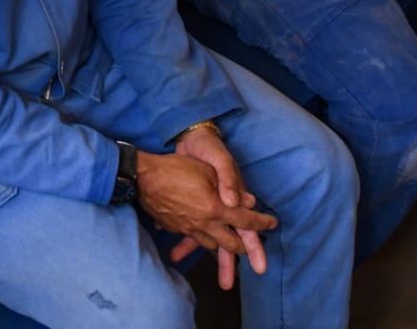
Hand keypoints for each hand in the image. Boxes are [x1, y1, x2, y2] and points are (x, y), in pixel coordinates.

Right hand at [136, 133, 276, 289]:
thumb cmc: (176, 168)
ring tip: (230, 245)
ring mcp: (189, 228)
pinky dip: (202, 241)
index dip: (262, 223)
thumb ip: (229, 187)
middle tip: (252, 245)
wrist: (144, 177)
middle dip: (245, 247)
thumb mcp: (207, 171)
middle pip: (231, 244)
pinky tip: (202, 237)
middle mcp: (204, 223)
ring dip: (224, 247)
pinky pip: (193, 239)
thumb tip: (248, 202)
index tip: (272, 224)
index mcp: (215, 209)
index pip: (246, 221)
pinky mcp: (176, 228)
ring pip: (212, 246)